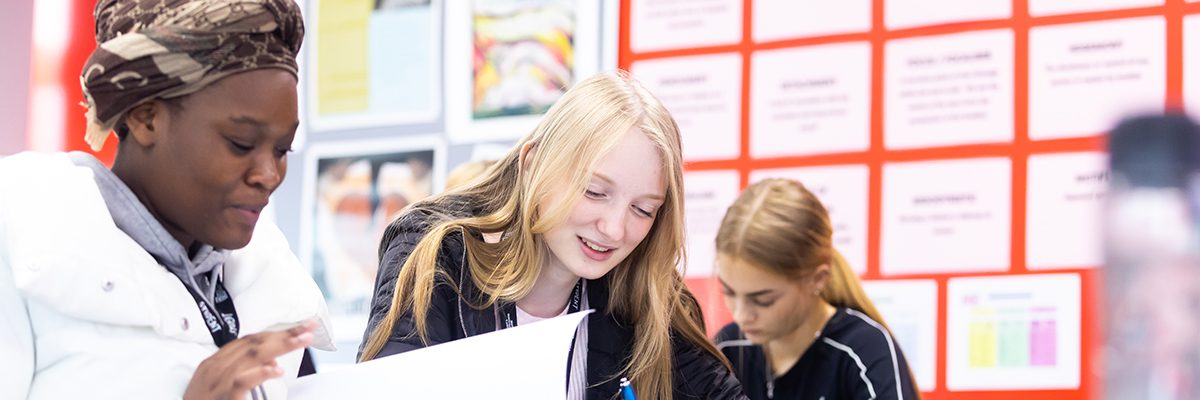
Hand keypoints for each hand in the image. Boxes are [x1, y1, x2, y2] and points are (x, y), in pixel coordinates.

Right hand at [183, 318, 316, 399]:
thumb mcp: (224, 387)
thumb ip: (247, 373)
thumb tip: (274, 362)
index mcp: (216, 363)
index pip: (250, 341)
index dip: (277, 332)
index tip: (301, 327)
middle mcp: (215, 367)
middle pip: (254, 343)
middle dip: (284, 334)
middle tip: (310, 327)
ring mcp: (217, 381)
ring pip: (252, 355)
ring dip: (281, 345)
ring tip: (304, 340)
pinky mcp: (221, 397)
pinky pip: (241, 381)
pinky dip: (261, 373)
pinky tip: (278, 369)